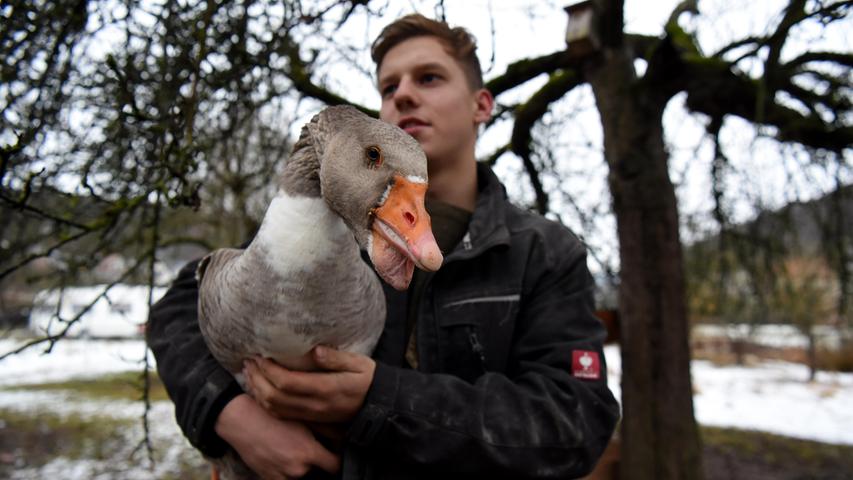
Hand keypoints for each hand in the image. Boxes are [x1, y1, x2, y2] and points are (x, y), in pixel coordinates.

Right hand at [215, 393, 339, 477]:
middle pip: (319, 473)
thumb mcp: (303, 419)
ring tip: (296, 452)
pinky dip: (288, 473)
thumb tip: (341, 437)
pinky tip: (284, 457)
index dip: (338, 460)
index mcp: (308, 453)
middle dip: (319, 463)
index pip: (335, 466)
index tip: (337, 455)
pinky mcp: (269, 479)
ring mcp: (282, 477)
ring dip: (304, 469)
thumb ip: (325, 431)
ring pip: (302, 477)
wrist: (242, 422)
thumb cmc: (272, 416)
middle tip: (315, 449)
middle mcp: (297, 469)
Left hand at [244, 346, 375, 423]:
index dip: (268, 370)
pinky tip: (261, 390)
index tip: (260, 355)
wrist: (378, 405)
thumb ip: (336, 358)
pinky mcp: (311, 419)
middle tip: (249, 361)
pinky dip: (266, 403)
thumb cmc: (369, 380)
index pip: (287, 383)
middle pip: (275, 397)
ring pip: (275, 409)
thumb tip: (315, 350)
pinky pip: (282, 415)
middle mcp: (315, 405)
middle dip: (257, 379)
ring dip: (258, 391)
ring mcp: (312, 415)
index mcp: (326, 389)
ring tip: (250, 373)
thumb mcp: (359, 363)